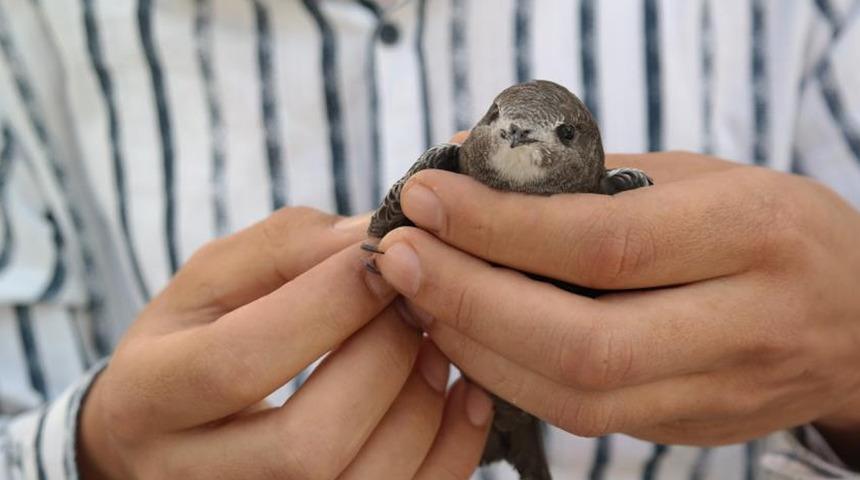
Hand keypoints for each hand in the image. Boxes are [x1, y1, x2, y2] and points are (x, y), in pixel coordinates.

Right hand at [79, 207, 492, 478]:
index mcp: (149, 396)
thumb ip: (285, 248)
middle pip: (309, 443)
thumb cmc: (192, 342)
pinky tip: (462, 396)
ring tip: (436, 348)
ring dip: (423, 406)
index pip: (240, 360)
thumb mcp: (211, 282)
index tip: (383, 259)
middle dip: (384, 360)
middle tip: (416, 306)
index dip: (328, 304)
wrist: (159, 433)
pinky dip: (452, 451)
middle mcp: (191, 477)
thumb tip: (375, 238)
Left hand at [372, 151, 859, 461]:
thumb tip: (472, 164)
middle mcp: (741, 326)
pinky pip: (580, 417)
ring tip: (417, 297)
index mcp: (751, 236)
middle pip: (582, 342)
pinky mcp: (687, 430)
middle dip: (469, 300)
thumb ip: (589, 176)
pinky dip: (508, 376)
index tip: (425, 198)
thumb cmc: (769, 227)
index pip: (605, 243)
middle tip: (396, 258)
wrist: (858, 319)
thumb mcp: (699, 176)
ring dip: (475, 346)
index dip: (499, 225)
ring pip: (573, 397)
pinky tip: (466, 335)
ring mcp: (717, 394)